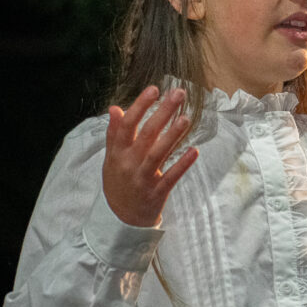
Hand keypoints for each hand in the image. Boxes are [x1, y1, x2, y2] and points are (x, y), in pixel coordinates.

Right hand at [102, 86, 198, 227]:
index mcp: (118, 152)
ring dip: (172, 135)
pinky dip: (182, 164)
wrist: (120, 217)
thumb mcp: (111, 157)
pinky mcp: (156, 192)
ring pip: (158, 154)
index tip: (154, 89)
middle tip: (179, 93)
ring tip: (186, 118)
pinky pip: (170, 177)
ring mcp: (142, 178)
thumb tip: (115, 108)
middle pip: (146, 134)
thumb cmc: (118, 180)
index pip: (127, 124)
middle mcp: (129, 163)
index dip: (140, 106)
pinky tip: (194, 151)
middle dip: (163, 112)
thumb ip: (114, 133)